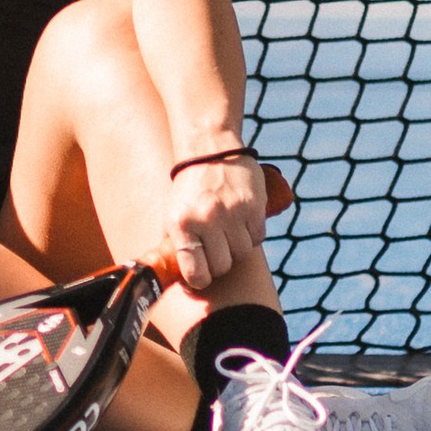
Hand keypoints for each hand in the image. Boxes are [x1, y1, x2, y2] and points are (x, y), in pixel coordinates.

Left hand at [152, 150, 267, 300]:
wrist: (210, 150)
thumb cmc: (189, 189)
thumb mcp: (173, 214)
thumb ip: (178, 246)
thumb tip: (184, 281)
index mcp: (182, 224)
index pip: (195, 272)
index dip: (200, 280)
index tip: (202, 276)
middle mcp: (207, 219)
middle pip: (222, 266)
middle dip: (220, 262)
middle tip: (216, 248)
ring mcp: (232, 212)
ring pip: (242, 253)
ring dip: (237, 247)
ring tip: (228, 230)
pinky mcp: (253, 204)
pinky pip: (258, 237)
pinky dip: (252, 234)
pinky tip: (242, 220)